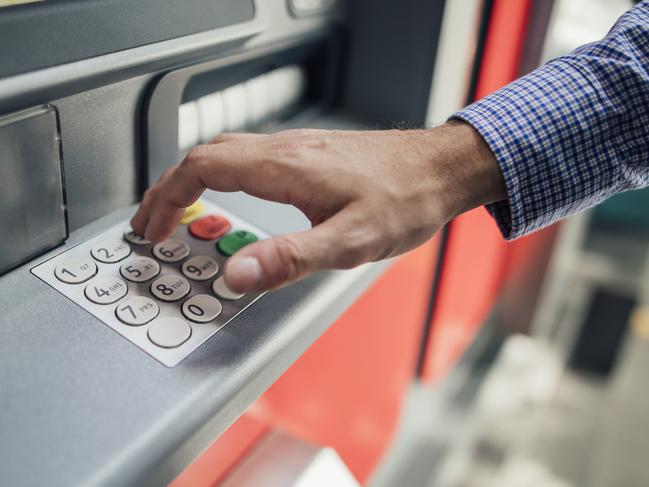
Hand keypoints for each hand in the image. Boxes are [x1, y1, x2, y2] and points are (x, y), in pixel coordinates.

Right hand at [131, 122, 504, 292]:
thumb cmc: (405, 199)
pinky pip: (250, 159)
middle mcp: (284, 150)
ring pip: (226, 154)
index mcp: (283, 167)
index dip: (167, 198)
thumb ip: (290, 259)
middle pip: (204, 156)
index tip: (153, 228)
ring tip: (182, 214)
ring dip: (194, 181)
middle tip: (154, 224)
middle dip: (169, 190)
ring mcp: (298, 148)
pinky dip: (223, 178)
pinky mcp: (311, 155)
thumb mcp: (349, 241)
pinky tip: (234, 200)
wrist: (442, 169)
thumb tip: (236, 274)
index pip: (200, 169)